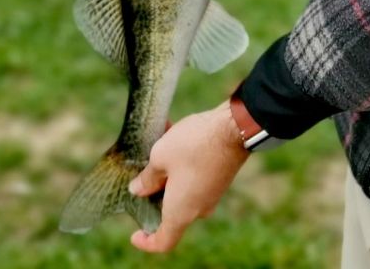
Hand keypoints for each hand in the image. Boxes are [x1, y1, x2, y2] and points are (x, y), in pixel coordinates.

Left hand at [127, 103, 248, 253]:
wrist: (234, 127)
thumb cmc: (194, 145)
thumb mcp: (160, 157)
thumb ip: (146, 178)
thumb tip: (138, 190)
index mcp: (181, 212)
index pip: (163, 241)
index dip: (146, 242)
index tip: (135, 233)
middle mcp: (198, 209)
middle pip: (170, 212)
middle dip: (152, 194)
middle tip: (138, 174)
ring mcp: (210, 194)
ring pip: (181, 191)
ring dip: (166, 174)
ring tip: (154, 145)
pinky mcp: (218, 179)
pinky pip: (193, 179)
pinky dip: (180, 165)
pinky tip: (171, 135)